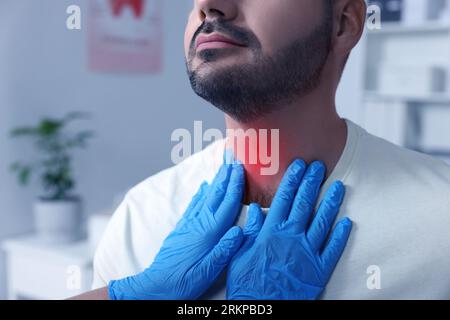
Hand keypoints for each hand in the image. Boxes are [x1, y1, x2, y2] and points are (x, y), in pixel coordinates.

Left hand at [109, 160, 244, 299]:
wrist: (156, 285)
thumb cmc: (184, 281)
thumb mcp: (208, 271)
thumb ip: (224, 250)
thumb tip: (239, 232)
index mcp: (209, 232)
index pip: (226, 204)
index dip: (234, 185)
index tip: (240, 168)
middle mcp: (199, 223)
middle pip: (216, 194)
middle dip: (225, 175)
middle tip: (232, 157)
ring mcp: (190, 224)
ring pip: (206, 197)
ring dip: (216, 181)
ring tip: (222, 167)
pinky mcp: (183, 228)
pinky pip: (195, 205)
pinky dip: (201, 194)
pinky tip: (204, 187)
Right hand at [227, 160, 352, 299]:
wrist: (262, 307)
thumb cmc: (248, 283)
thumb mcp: (240, 254)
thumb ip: (250, 230)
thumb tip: (254, 210)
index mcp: (271, 232)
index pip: (284, 199)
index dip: (292, 180)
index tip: (298, 166)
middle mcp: (291, 237)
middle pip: (304, 204)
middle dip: (312, 183)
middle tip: (319, 167)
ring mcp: (307, 253)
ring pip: (322, 222)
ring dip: (330, 202)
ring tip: (338, 186)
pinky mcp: (319, 269)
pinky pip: (333, 249)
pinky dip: (341, 235)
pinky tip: (347, 221)